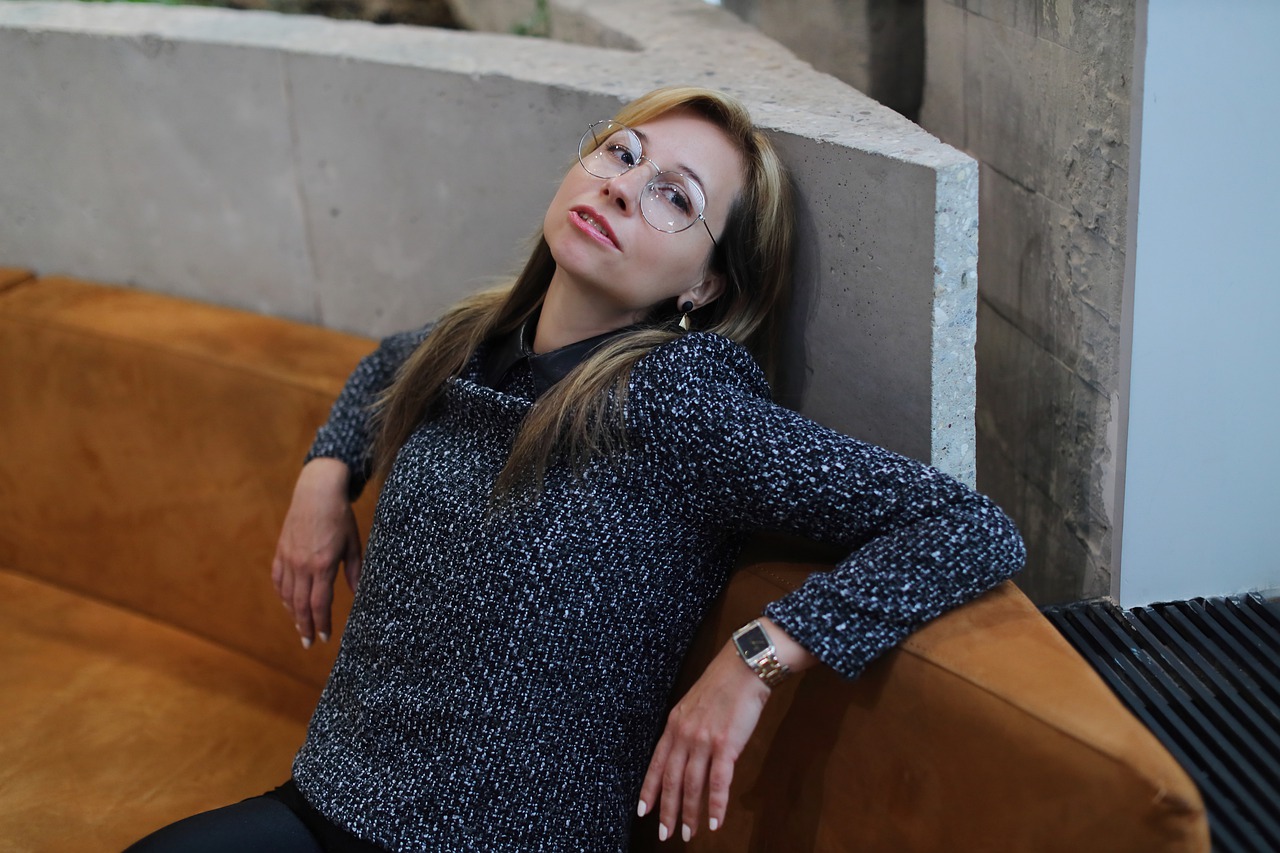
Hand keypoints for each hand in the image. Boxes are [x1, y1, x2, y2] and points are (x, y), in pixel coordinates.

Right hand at [270, 457, 361, 647]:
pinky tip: (288, 604)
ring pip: (287, 595)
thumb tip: (359, 597)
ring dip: (293, 614)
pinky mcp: (281, 551)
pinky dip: (282, 595)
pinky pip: (278, 580)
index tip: (325, 637)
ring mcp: (288, 558)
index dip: (322, 623)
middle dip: (305, 627)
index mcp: (323, 565)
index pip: (319, 603)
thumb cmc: (340, 518)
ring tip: (301, 628)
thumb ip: (355, 573)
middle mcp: (302, 565)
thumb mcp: (353, 545)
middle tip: (309, 643)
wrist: (316, 492)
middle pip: (300, 605)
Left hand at [637, 641, 770, 842]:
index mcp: (674, 724)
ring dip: (689, 813)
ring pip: (691, 785)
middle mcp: (684, 734)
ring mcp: (703, 741)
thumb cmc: (723, 685)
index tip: (643, 811)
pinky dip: (716, 805)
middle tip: (664, 834)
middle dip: (666, 810)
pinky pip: (718, 783)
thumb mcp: (695, 705)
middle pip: (671, 780)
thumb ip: (689, 729)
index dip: (649, 790)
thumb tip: (690, 753)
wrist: (744, 668)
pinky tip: (715, 822)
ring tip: (687, 834)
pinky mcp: (725, 745)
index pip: (656, 764)